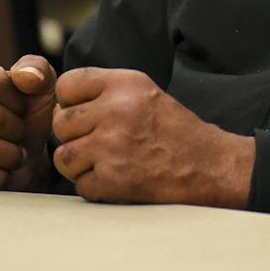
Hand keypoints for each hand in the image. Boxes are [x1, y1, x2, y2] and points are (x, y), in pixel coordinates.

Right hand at [0, 55, 56, 190]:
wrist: (21, 153)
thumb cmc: (25, 113)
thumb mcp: (38, 83)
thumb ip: (36, 68)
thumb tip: (27, 76)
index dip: (18, 101)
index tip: (21, 109)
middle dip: (15, 129)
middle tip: (20, 135)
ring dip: (8, 154)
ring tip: (15, 153)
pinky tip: (3, 171)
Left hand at [50, 68, 252, 207]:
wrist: (209, 165)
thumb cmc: (176, 131)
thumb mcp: (146, 94)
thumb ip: (107, 93)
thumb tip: (60, 105)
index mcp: (126, 83)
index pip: (67, 84)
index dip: (71, 101)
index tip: (86, 113)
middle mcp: (116, 110)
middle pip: (61, 123)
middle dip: (76, 136)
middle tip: (102, 142)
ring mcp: (111, 145)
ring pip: (64, 157)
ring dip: (81, 164)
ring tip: (109, 161)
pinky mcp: (110, 178)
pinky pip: (79, 184)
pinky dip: (96, 186)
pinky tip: (119, 178)